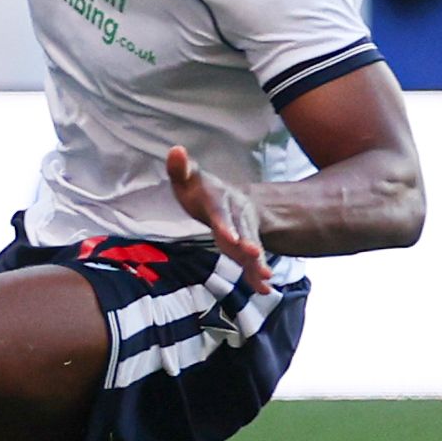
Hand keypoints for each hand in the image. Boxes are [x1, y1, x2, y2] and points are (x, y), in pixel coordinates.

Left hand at [164, 145, 266, 294]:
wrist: (227, 199)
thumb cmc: (201, 192)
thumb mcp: (189, 180)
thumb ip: (180, 169)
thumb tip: (175, 150)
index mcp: (221, 200)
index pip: (221, 211)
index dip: (225, 224)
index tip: (230, 238)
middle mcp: (237, 217)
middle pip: (243, 231)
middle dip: (248, 243)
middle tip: (253, 254)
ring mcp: (243, 233)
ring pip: (252, 248)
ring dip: (258, 262)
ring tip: (266, 278)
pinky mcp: (245, 249)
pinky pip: (252, 263)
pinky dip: (256, 276)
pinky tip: (264, 290)